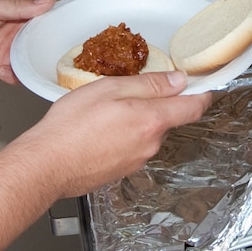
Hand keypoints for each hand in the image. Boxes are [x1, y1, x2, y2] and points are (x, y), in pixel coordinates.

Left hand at [0, 0, 54, 82]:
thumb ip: (16, 6)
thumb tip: (45, 2)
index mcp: (15, 12)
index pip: (44, 15)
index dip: (57, 20)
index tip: (69, 26)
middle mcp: (15, 32)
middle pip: (42, 41)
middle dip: (50, 47)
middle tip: (56, 51)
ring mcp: (7, 52)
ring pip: (32, 61)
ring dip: (35, 64)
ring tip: (33, 64)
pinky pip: (16, 76)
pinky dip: (17, 77)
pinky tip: (6, 71)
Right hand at [22, 72, 209, 196]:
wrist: (46, 165)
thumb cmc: (71, 127)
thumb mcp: (110, 89)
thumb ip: (149, 84)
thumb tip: (178, 80)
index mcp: (152, 120)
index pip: (194, 107)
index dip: (203, 93)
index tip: (205, 84)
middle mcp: (150, 144)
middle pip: (167, 118)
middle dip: (156, 103)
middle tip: (129, 90)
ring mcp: (137, 160)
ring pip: (147, 132)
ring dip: (135, 120)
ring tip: (104, 112)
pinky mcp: (122, 170)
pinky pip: (131, 146)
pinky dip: (122, 135)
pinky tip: (98, 130)